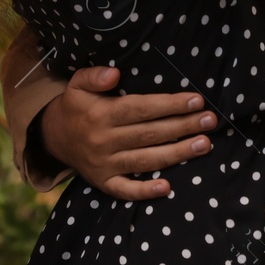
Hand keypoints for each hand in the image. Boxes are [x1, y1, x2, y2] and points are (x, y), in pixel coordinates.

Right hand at [41, 66, 219, 199]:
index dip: (170, 105)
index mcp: (101, 115)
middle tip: (210, 121)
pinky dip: (145, 191)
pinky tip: (168, 186)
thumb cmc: (76, 107)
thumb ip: (94, 76)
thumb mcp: (77, 84)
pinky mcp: (103, 182)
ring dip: (177, 154)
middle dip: (183, 127)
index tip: (196, 100)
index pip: (142, 109)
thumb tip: (115, 74)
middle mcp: (104, 141)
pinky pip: (125, 190)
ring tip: (204, 145)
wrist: (53, 138)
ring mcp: (104, 165)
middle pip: (150, 134)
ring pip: (145, 160)